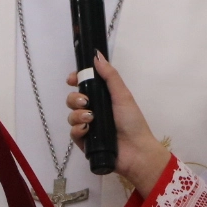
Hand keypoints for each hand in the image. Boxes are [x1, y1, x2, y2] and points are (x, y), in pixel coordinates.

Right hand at [67, 53, 171, 196]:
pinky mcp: (84, 142)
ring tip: (90, 118)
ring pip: (71, 115)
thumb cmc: (132, 122)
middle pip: (73, 99)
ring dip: (77, 114)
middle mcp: (94, 111)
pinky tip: (87, 129)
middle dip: (75, 98)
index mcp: (103, 99)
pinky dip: (78, 129)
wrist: (136, 151)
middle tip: (86, 102)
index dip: (75, 80)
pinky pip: (73, 132)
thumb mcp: (123, 95)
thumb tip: (96, 56)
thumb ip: (110, 76)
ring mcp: (88, 127)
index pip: (83, 86)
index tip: (72, 79)